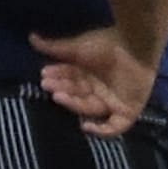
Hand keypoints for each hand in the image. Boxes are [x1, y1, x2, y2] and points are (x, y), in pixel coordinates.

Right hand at [31, 24, 160, 135]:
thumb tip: (31, 38)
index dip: (58, 77)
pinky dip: (102, 130)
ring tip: (58, 95)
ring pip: (90, 107)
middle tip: (48, 84)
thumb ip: (55, 47)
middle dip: (63, 89)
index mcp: (94, 72)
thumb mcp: (77, 47)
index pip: (72, 79)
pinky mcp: (129, 110)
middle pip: (78, 93)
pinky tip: (86, 126)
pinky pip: (115, 126)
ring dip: (73, 103)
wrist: (136, 45)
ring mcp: (115, 99)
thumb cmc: (107, 43)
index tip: (44, 74)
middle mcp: (103, 86)